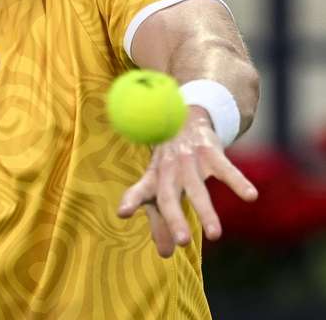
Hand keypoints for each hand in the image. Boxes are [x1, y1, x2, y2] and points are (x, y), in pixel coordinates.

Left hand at [117, 107, 257, 256]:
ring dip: (206, 212)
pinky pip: (226, 169)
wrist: (185, 119)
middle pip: (169, 196)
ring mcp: (189, 160)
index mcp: (153, 178)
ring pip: (198, 189)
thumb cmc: (169, 164)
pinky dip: (238, 182)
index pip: (140, 190)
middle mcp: (168, 169)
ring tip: (215, 235)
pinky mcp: (211, 152)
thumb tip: (164, 254)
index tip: (122, 213)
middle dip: (175, 218)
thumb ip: (159, 220)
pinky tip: (250, 196)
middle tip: (182, 242)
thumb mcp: (160, 187)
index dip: (131, 200)